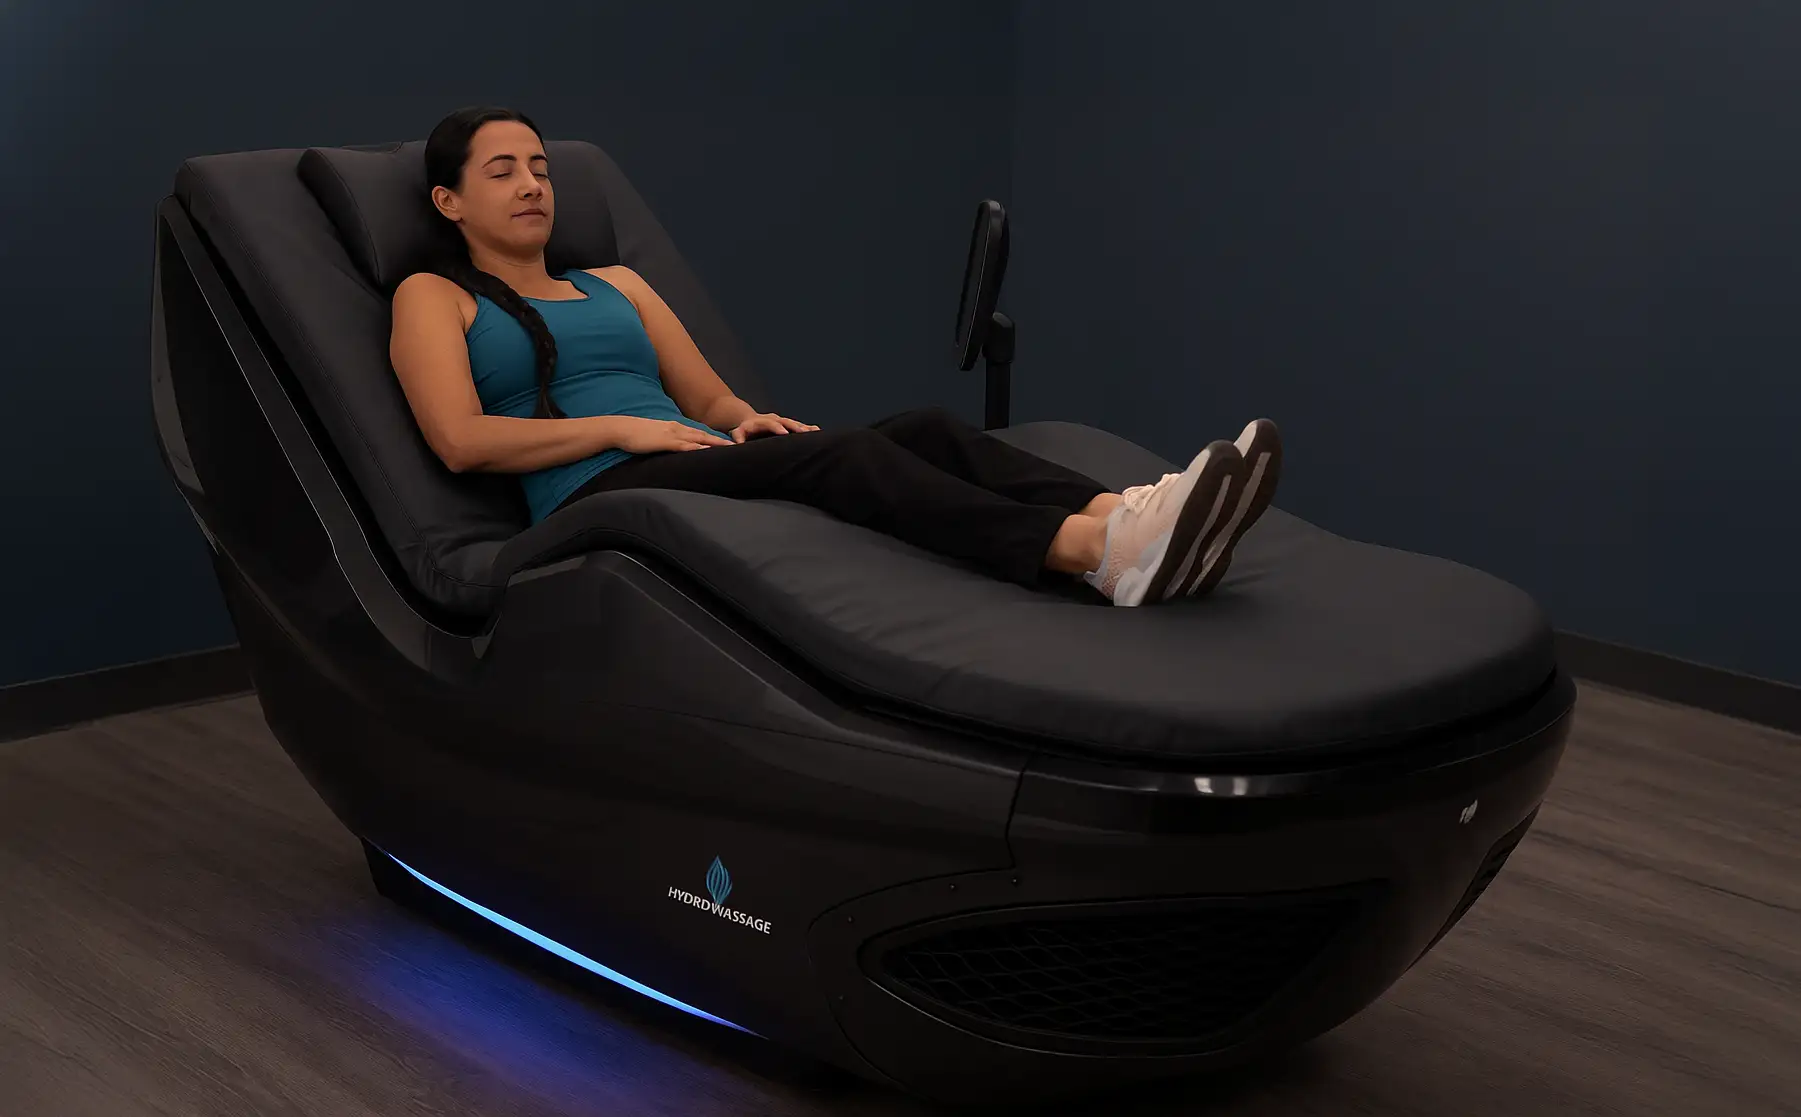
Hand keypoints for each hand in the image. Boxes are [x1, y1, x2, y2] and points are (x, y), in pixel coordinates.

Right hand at [612, 417, 734, 453]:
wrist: (621, 429)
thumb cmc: (636, 435)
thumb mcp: (656, 438)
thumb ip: (668, 442)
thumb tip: (676, 450)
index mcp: (676, 428)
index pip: (700, 433)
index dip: (715, 438)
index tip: (729, 443)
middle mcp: (677, 429)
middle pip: (704, 435)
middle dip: (722, 441)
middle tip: (738, 446)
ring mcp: (672, 434)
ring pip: (698, 439)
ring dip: (714, 443)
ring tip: (730, 449)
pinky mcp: (664, 442)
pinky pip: (684, 445)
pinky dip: (697, 447)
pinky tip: (707, 450)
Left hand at [730, 412, 819, 442]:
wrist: (747, 420)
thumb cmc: (742, 431)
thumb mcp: (737, 433)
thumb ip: (738, 438)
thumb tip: (738, 445)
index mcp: (761, 421)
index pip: (770, 423)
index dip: (777, 427)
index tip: (785, 433)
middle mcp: (773, 419)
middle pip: (785, 421)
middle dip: (794, 427)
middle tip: (803, 432)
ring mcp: (780, 422)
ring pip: (794, 424)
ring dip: (804, 428)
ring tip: (815, 432)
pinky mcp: (786, 426)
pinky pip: (798, 427)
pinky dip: (807, 429)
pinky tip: (817, 431)